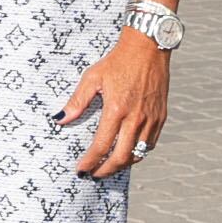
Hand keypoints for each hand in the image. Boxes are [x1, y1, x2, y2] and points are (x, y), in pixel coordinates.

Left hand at [61, 31, 170, 176]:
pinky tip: (128, 152)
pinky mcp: (161, 116)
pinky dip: (138, 152)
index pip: (101, 145)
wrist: (148, 48)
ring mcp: (151, 119)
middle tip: (94, 174)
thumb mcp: (92, 78)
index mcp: (116, 110)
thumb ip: (77, 101)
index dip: (90, 161)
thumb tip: (60, 119)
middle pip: (121, 157)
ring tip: (109, 166)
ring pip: (138, 153)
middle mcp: (136, 118)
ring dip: (122, 164)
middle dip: (106, 170)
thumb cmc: (118, 61)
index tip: (81, 169)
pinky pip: (151, 143)